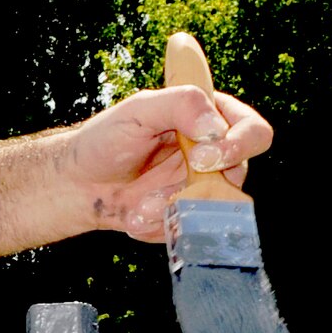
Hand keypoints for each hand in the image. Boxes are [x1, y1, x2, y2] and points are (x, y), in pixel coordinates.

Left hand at [63, 85, 273, 243]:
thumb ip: (180, 104)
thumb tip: (215, 128)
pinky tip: (135, 214)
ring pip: (211, 207)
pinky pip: (190, 228)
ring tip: (138, 205)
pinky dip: (161, 224)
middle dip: (202, 186)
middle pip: (240, 173)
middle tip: (168, 193)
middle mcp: (214, 154)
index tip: (202, 156)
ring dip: (172, 208)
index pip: (253, 130)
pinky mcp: (187, 215)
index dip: (238, 145)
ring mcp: (202, 187)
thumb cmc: (106, 140)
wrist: (79, 184)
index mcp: (210, 119)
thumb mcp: (138, 110)